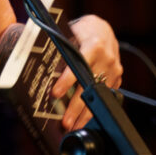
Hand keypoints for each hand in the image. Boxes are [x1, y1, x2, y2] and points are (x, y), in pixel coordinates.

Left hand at [50, 15, 122, 130]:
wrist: (103, 29)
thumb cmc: (82, 30)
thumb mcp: (70, 31)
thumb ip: (60, 46)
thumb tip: (38, 60)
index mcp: (93, 44)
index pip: (78, 65)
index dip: (66, 81)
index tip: (55, 94)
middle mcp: (107, 58)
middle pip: (90, 86)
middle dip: (77, 107)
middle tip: (65, 122)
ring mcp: (114, 68)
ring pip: (99, 95)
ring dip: (86, 113)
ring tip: (74, 126)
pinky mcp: (117, 77)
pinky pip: (106, 95)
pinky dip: (95, 107)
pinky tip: (85, 119)